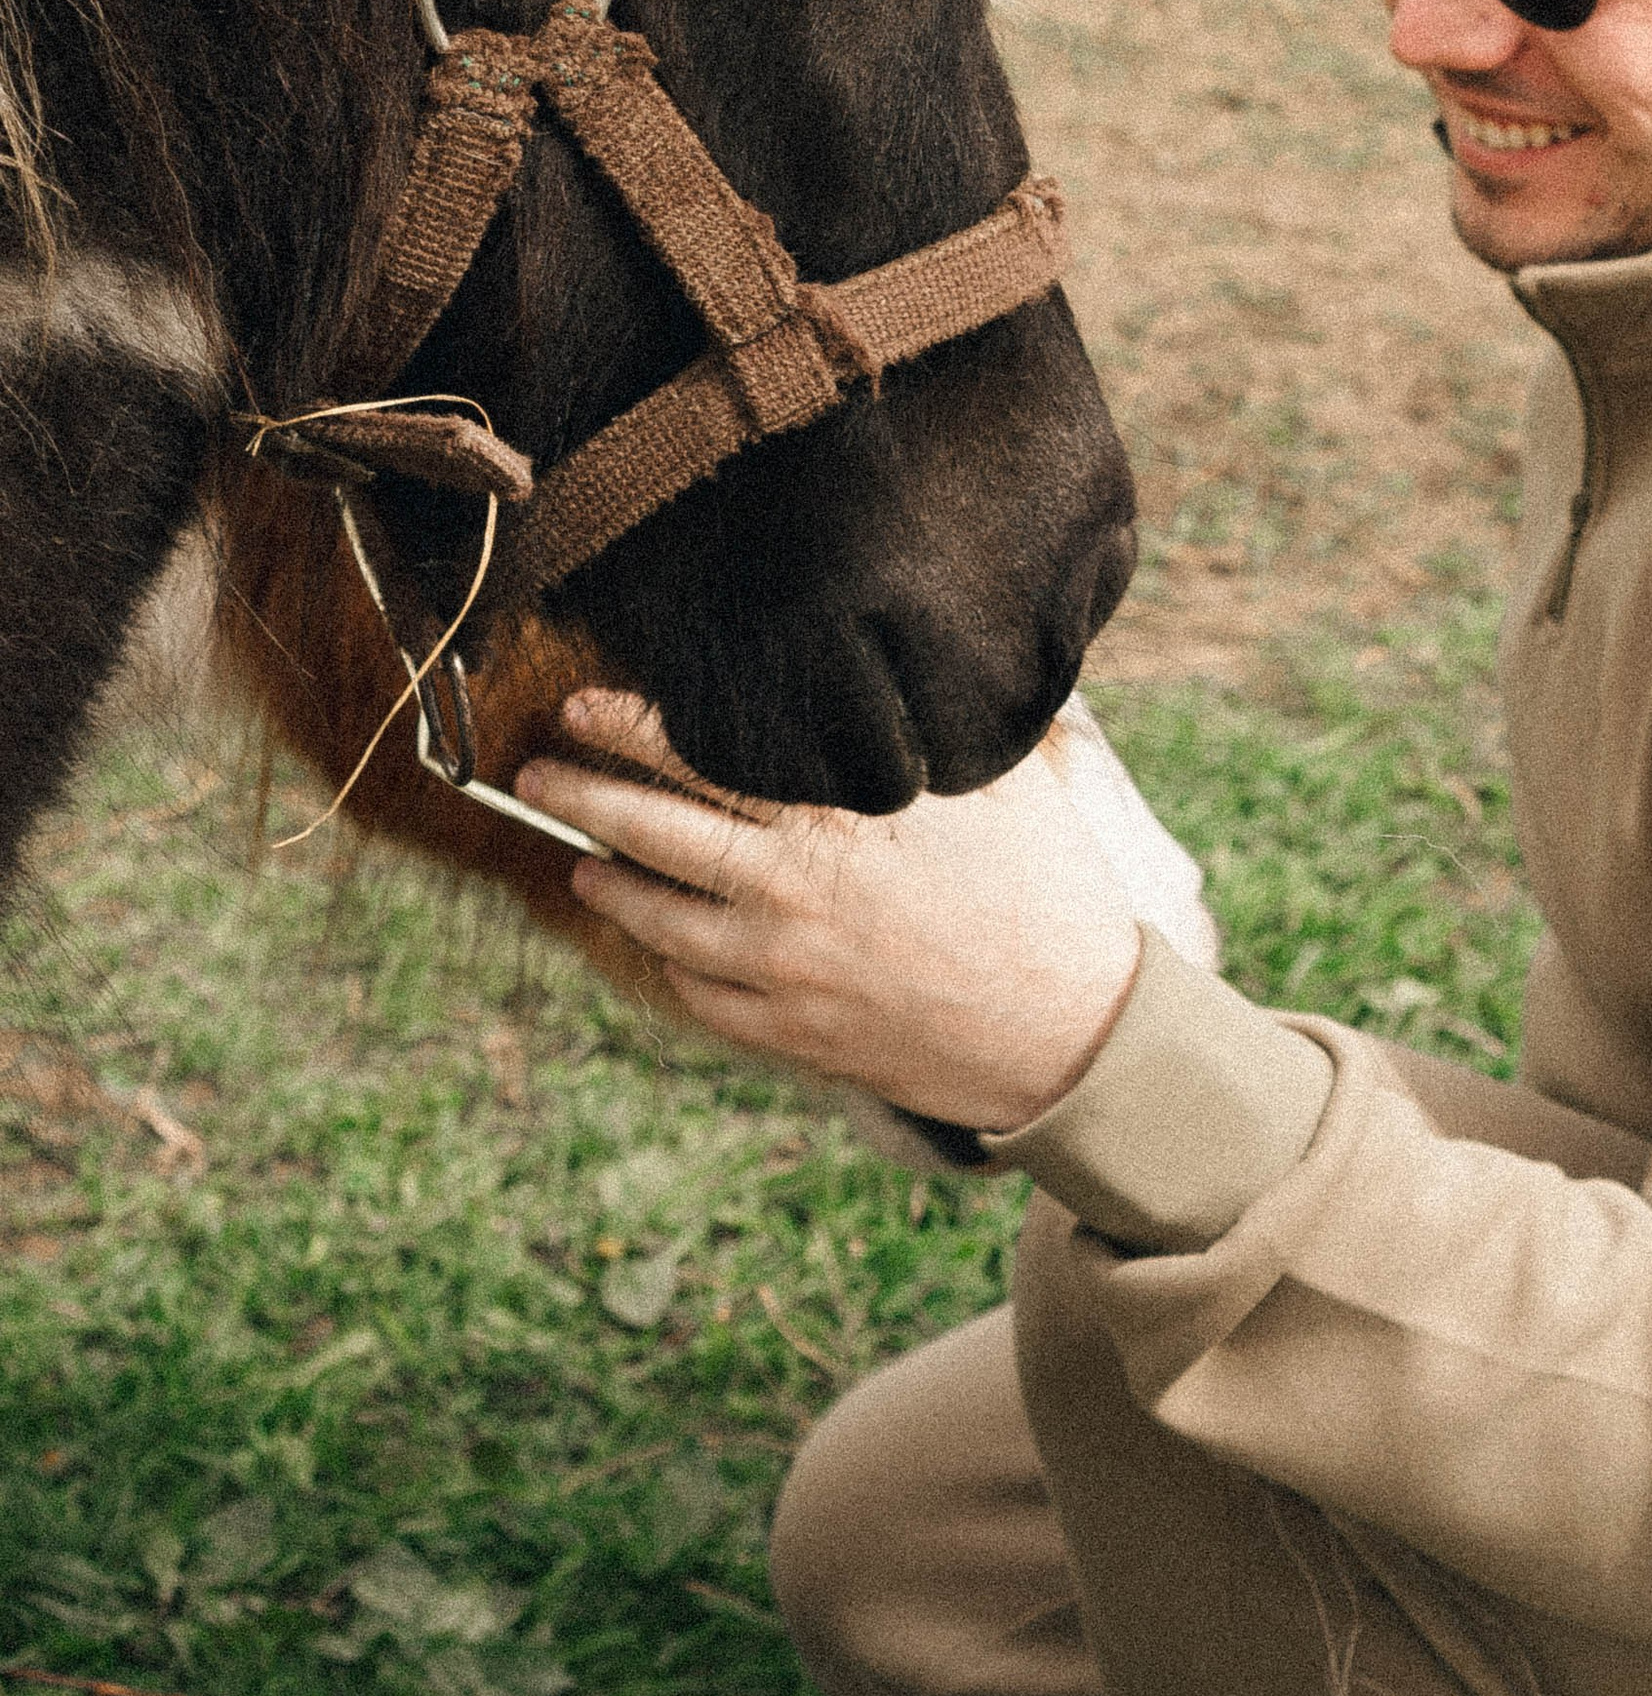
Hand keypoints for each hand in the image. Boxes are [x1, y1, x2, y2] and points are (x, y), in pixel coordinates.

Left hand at [514, 693, 1142, 1135]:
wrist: (1072, 1034)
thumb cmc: (1049, 894)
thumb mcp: (1004, 785)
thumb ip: (937, 728)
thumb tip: (909, 659)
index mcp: (843, 816)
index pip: (705, 756)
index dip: (632, 726)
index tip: (585, 703)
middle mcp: (797, 889)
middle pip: (654, 831)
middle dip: (581, 793)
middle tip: (536, 771)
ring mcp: (786, 970)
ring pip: (658, 918)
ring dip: (606, 880)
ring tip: (578, 857)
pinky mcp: (793, 1035)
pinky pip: (698, 994)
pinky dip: (663, 960)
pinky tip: (651, 936)